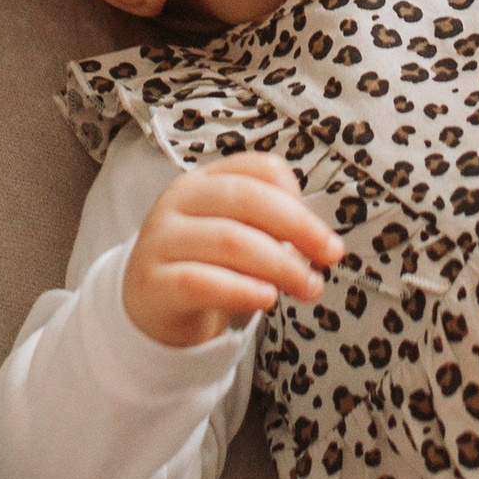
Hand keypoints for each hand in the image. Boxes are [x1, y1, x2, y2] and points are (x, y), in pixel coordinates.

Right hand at [124, 156, 341, 350]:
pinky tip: (266, 298)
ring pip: (229, 239)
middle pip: (247, 198)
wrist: (150, 309)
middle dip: (298, 228)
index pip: (260, 170)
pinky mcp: (153, 282)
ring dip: (279, 265)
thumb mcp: (237, 236)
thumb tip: (321, 243)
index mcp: (205, 180)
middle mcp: (180, 200)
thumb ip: (272, 229)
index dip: (299, 200)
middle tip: (328, 259)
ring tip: (306, 287)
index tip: (326, 238)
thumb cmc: (205, 266)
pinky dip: (241, 289)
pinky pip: (200, 281)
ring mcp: (161, 239)